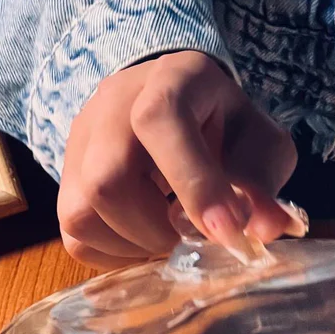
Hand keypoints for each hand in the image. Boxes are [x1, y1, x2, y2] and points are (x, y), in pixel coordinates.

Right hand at [58, 51, 298, 269]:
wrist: (170, 106)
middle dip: (157, 228)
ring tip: (168, 234)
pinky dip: (115, 252)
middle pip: (108, 180)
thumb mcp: (256, 143)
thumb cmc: (220, 127)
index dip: (194, 184)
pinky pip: (75, 235)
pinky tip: (143, 238)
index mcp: (171, 80)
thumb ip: (263, 180)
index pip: (162, 121)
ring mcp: (79, 143)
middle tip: (190, 236)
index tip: (225, 232)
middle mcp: (110, 105)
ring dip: (136, 243)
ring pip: (83, 212)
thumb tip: (269, 228)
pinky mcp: (65, 181)